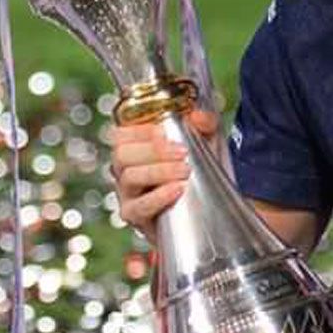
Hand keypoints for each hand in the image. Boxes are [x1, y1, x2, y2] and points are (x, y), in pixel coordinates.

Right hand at [109, 110, 219, 244]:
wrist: (211, 208)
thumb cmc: (202, 170)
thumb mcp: (208, 142)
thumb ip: (205, 124)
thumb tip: (197, 116)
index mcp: (136, 149)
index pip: (121, 135)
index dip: (140, 131)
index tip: (165, 132)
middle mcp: (125, 170)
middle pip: (122, 154)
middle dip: (153, 150)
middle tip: (183, 153)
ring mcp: (128, 195)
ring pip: (130, 178)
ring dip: (159, 171)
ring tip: (186, 170)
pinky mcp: (136, 217)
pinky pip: (139, 207)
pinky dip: (158, 197)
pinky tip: (177, 189)